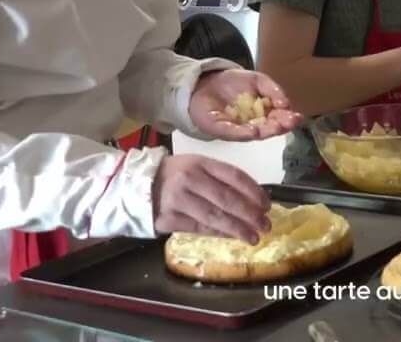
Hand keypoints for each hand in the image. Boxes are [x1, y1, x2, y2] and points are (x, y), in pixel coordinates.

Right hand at [152, 154, 270, 242]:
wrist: (134, 185)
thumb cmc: (172, 176)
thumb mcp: (195, 166)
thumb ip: (219, 178)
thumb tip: (251, 198)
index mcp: (200, 162)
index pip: (234, 176)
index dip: (254, 192)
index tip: (267, 205)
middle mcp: (190, 179)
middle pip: (227, 198)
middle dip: (250, 214)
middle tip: (266, 225)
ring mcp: (178, 200)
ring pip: (215, 216)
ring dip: (238, 228)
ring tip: (254, 237)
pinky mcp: (168, 219)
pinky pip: (200, 228)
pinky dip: (219, 233)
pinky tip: (232, 236)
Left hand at [189, 69, 301, 139]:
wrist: (205, 81)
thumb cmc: (232, 82)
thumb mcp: (257, 80)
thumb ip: (273, 89)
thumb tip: (286, 103)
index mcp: (263, 114)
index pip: (279, 118)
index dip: (289, 118)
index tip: (298, 117)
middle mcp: (253, 124)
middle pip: (269, 128)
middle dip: (281, 126)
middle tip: (290, 123)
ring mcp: (237, 129)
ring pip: (255, 132)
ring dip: (267, 131)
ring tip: (277, 127)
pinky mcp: (221, 129)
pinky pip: (234, 133)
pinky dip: (244, 133)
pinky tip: (254, 131)